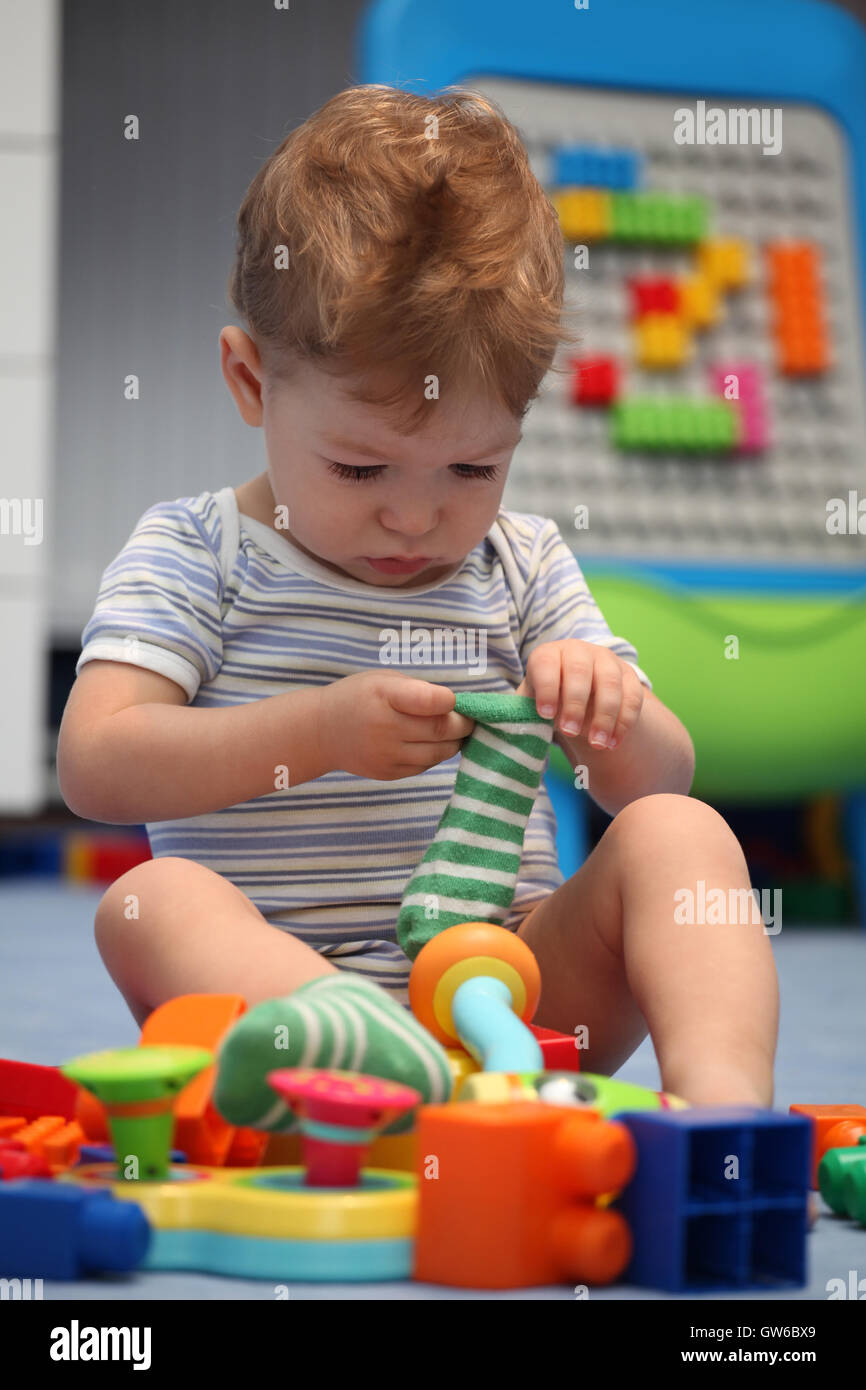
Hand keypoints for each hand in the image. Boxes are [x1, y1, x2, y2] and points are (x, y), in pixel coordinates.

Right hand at [317, 670, 474, 779]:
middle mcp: (384, 727)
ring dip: (454, 742)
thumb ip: (418, 690)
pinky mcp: (388, 773)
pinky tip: (432, 744)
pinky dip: (436, 755)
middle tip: (468, 718)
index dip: (450, 701)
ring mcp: (386, 754)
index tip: (453, 699)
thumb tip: (457, 707)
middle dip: (463, 724)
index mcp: (384, 695)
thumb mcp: (384, 680)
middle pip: (441, 730)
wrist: (323, 731)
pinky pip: (425, 766)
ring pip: (439, 753)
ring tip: (455, 732)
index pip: (430, 701)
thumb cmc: (361, 697)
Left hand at [516, 640, 644, 749]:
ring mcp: (606, 660)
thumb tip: (511, 730)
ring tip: (597, 744)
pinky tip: (613, 743)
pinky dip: (624, 721)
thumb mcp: (533, 702)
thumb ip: (522, 711)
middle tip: (570, 732)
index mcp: (549, 654)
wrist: (580, 695)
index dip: (546, 688)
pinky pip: (632, 696)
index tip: (545, 715)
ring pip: (610, 683)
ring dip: (605, 716)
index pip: (546, 664)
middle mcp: (578, 651)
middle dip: (575, 703)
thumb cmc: (549, 700)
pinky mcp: (628, 675)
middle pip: (580, 671)